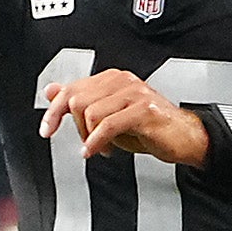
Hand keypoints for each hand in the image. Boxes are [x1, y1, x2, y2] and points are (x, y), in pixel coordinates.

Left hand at [38, 69, 208, 166]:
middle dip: (77, 128)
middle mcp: (122, 81)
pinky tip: (100, 151)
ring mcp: (134, 93)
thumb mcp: (107, 115)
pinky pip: (109, 125)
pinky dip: (98, 142)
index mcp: (112, 79)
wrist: (183, 137)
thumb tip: (51, 91)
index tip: (47, 130)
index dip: (54, 111)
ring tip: (103, 148)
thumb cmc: (148, 127)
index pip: (71, 89)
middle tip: (88, 143)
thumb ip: (81, 102)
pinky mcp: (144, 110)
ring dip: (91, 137)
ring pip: (91, 113)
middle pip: (77, 100)